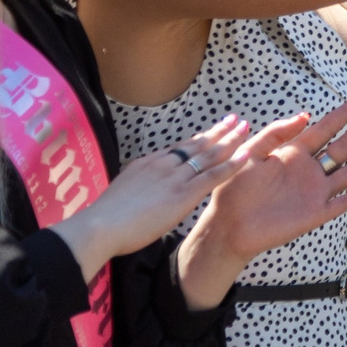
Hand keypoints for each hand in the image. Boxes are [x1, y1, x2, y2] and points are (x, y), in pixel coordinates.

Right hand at [50, 114, 255, 272]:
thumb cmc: (105, 220)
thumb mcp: (122, 194)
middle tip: (235, 119)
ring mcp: (175, 177)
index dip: (198, 139)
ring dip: (230, 140)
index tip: (211, 131)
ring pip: (209, 154)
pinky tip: (246, 155)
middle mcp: (163, 164)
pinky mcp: (183, 193)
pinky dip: (231, 164)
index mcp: (147, 164)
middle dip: (219, 131)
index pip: (179, 148)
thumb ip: (138, 188)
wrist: (100, 226)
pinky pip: (213, 175)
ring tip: (245, 128)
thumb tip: (142, 192)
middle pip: (197, 144)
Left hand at [186, 99, 346, 265]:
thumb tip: (305, 116)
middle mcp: (310, 170)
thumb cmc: (233, 190)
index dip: (346, 113)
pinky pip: (345, 201)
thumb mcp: (249, 154)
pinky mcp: (317, 213)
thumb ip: (274, 134)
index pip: (326, 128)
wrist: (226, 226)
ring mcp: (316, 192)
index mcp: (294, 153)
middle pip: (345, 144)